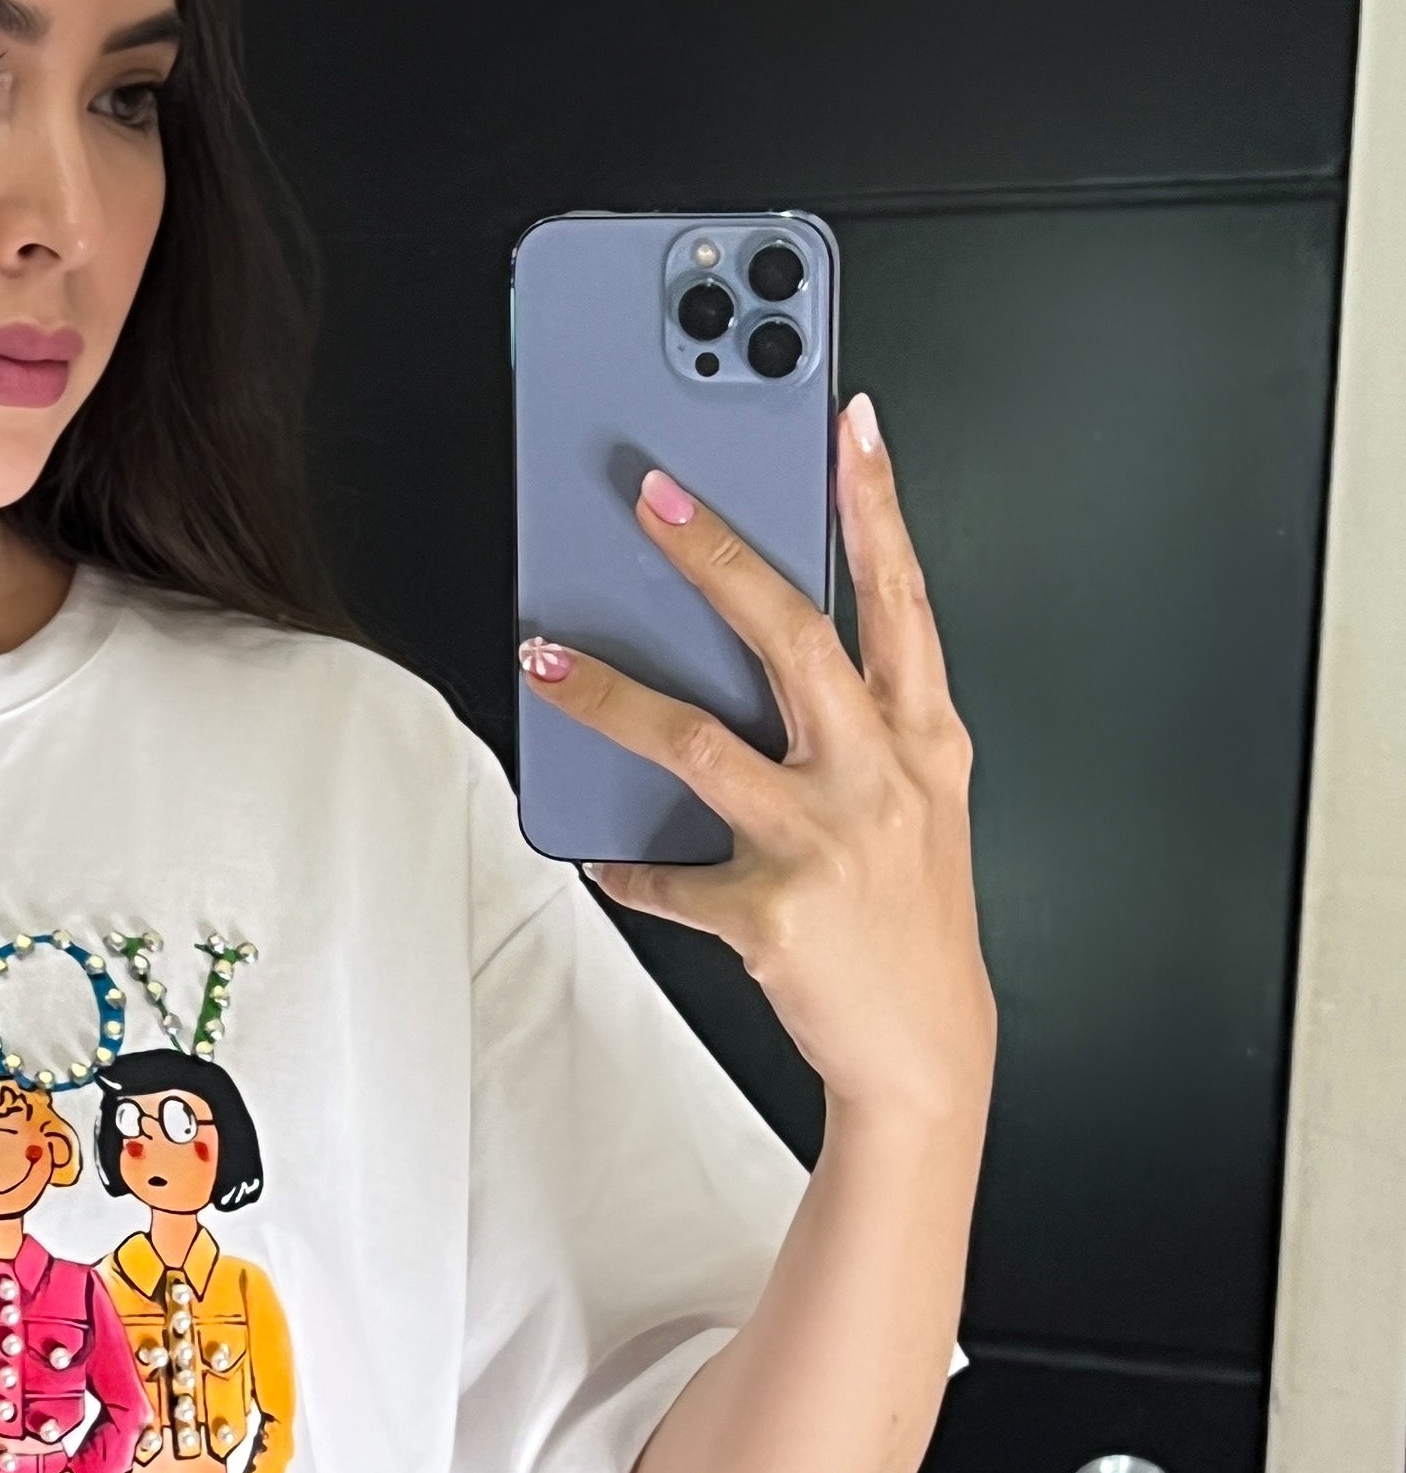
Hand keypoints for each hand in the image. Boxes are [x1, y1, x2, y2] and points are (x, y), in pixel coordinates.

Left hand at [520, 400, 991, 1125]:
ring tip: (546, 657)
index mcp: (923, 737)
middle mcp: (879, 776)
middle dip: (718, 556)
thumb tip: (759, 648)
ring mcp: (825, 842)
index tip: (848, 425)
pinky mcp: (771, 911)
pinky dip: (629, 868)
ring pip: (696, 743)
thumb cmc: (910, 916)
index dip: (876, 506)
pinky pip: (669, 876)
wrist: (926, 1047)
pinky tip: (603, 856)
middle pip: (792, 637)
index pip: (901, 597)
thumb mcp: (916, 802)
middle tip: (653, 495)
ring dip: (609, 697)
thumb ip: (860, 722)